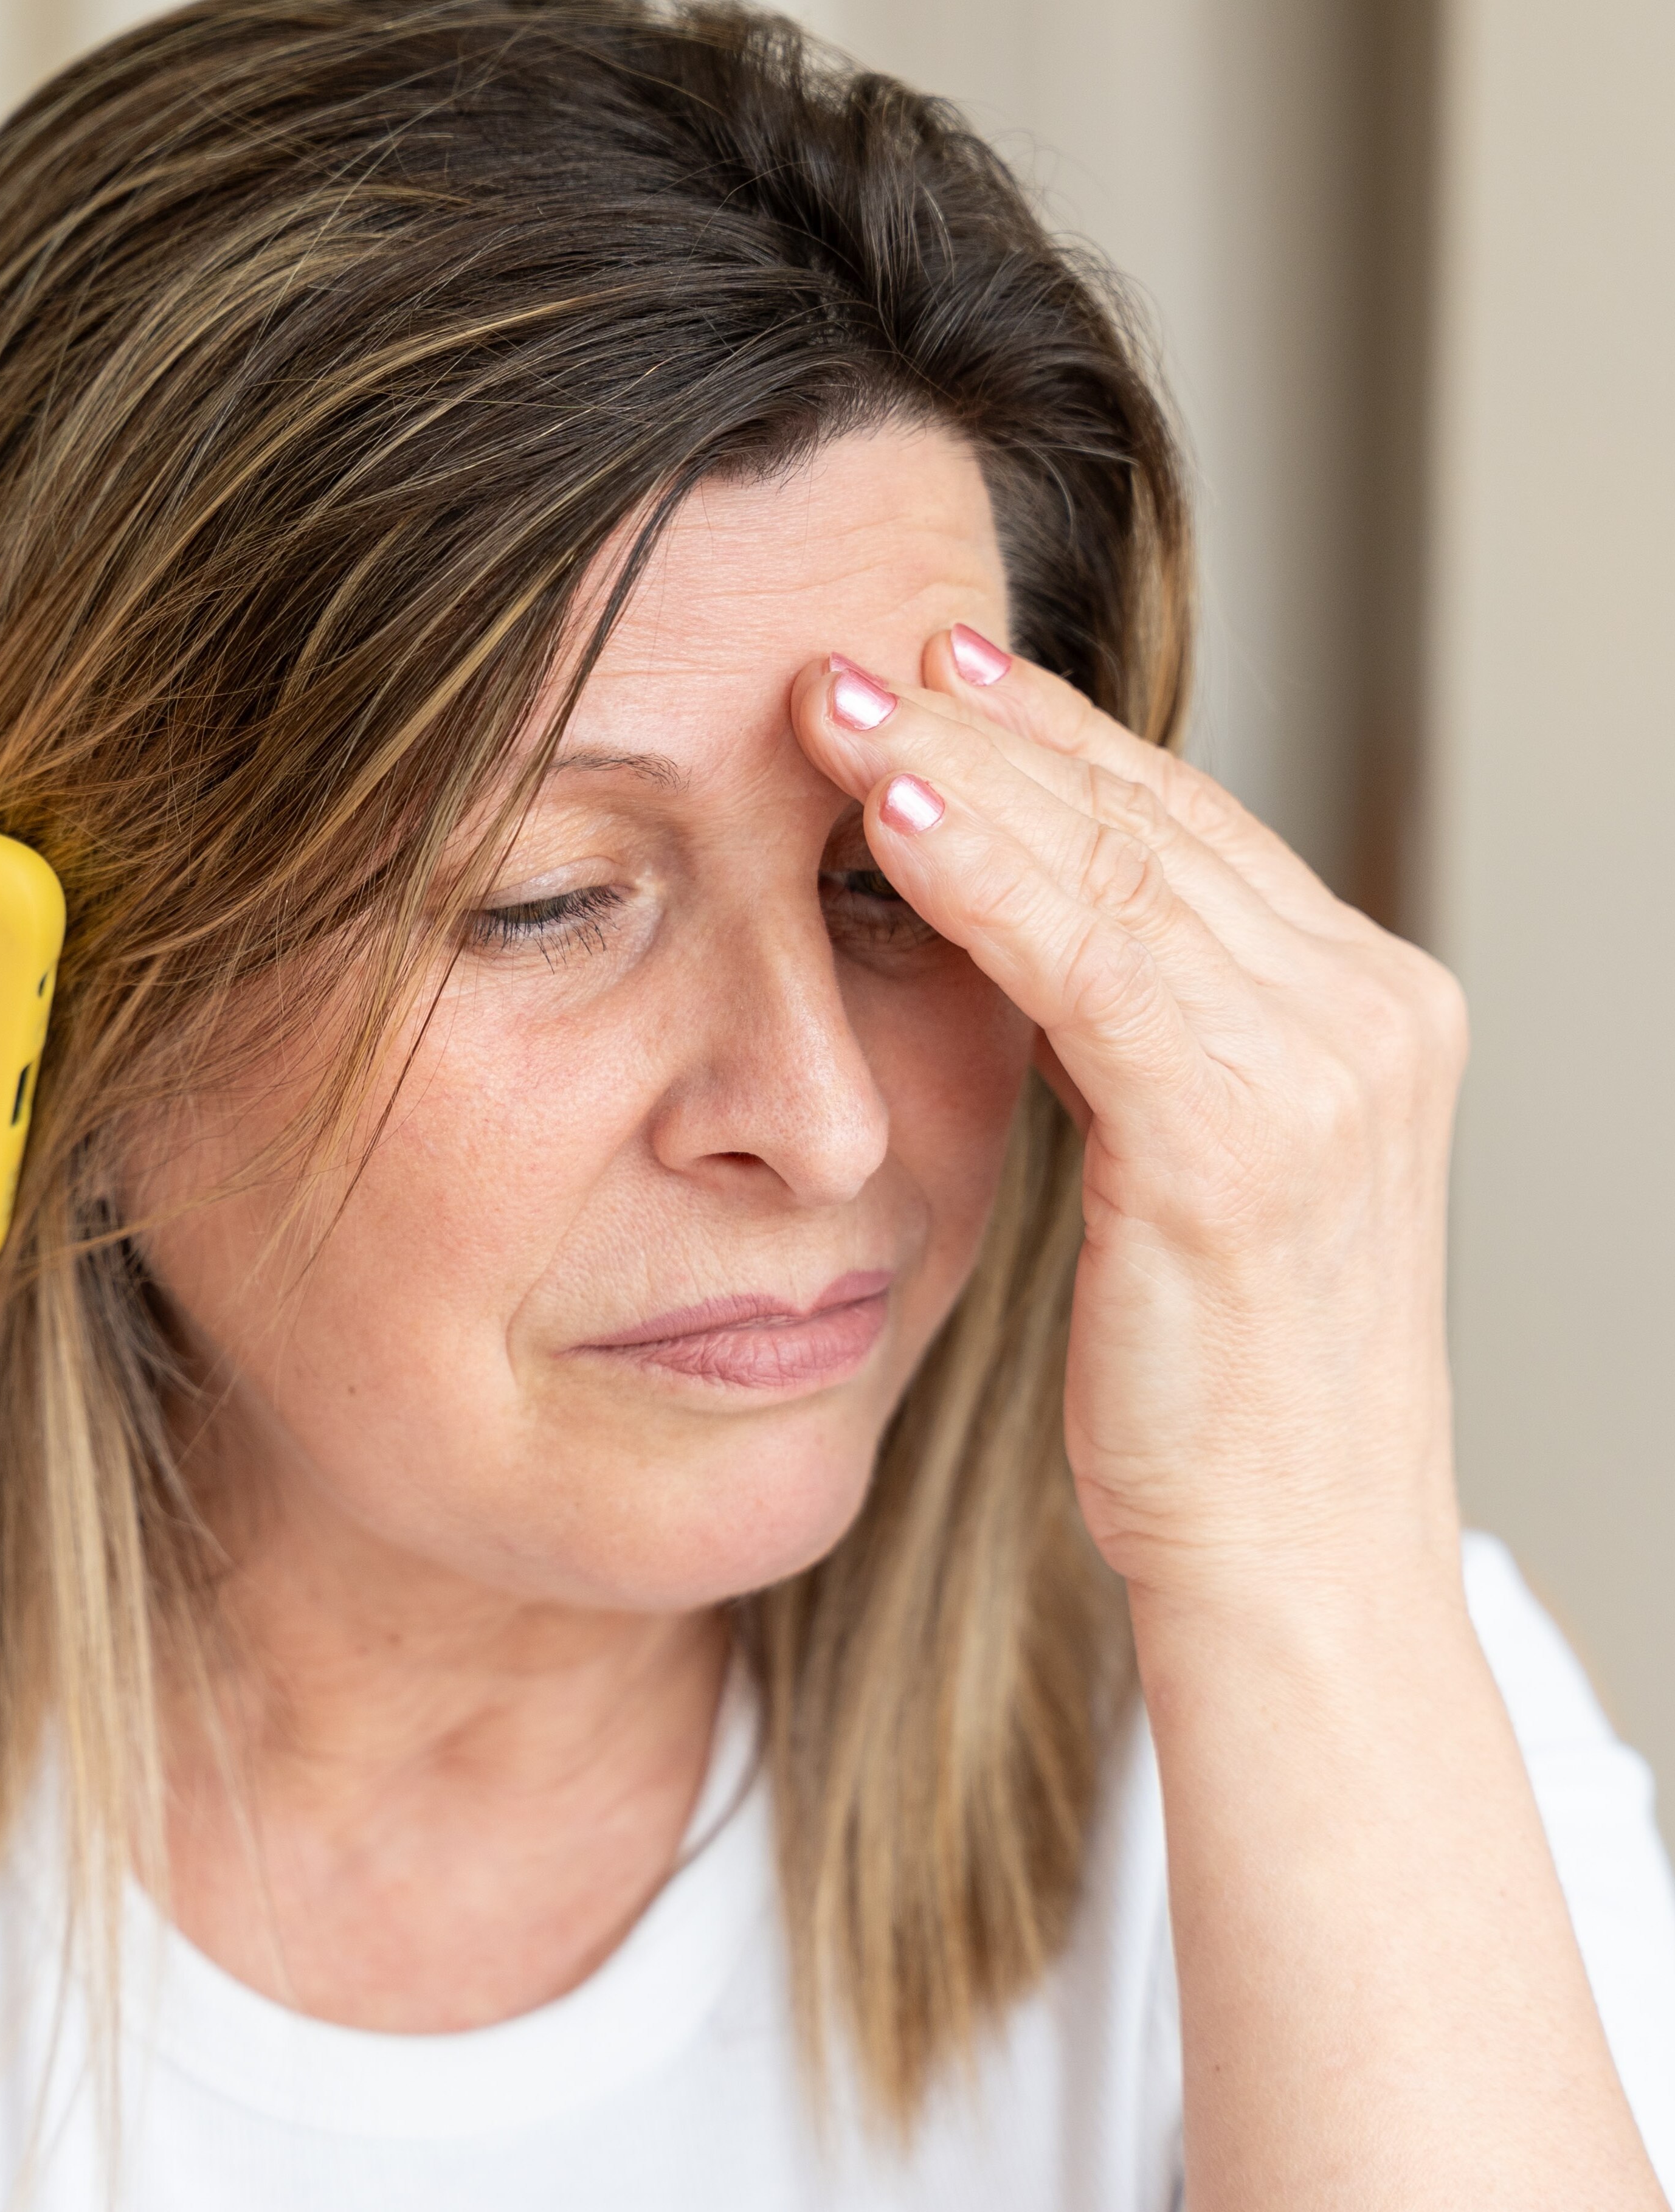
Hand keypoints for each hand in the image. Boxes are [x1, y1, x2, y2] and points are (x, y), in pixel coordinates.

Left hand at [792, 630, 1467, 1611]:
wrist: (1291, 1562)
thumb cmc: (1212, 1394)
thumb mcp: (1178, 1180)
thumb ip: (1132, 1045)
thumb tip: (1020, 936)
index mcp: (1359, 1011)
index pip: (1187, 831)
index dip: (1056, 739)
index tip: (936, 668)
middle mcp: (1368, 1012)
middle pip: (1154, 822)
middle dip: (998, 723)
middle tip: (858, 649)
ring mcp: (1326, 1067)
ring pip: (1121, 868)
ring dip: (970, 769)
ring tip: (842, 701)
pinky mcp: (1249, 1139)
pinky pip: (1095, 968)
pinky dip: (992, 878)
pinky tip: (900, 815)